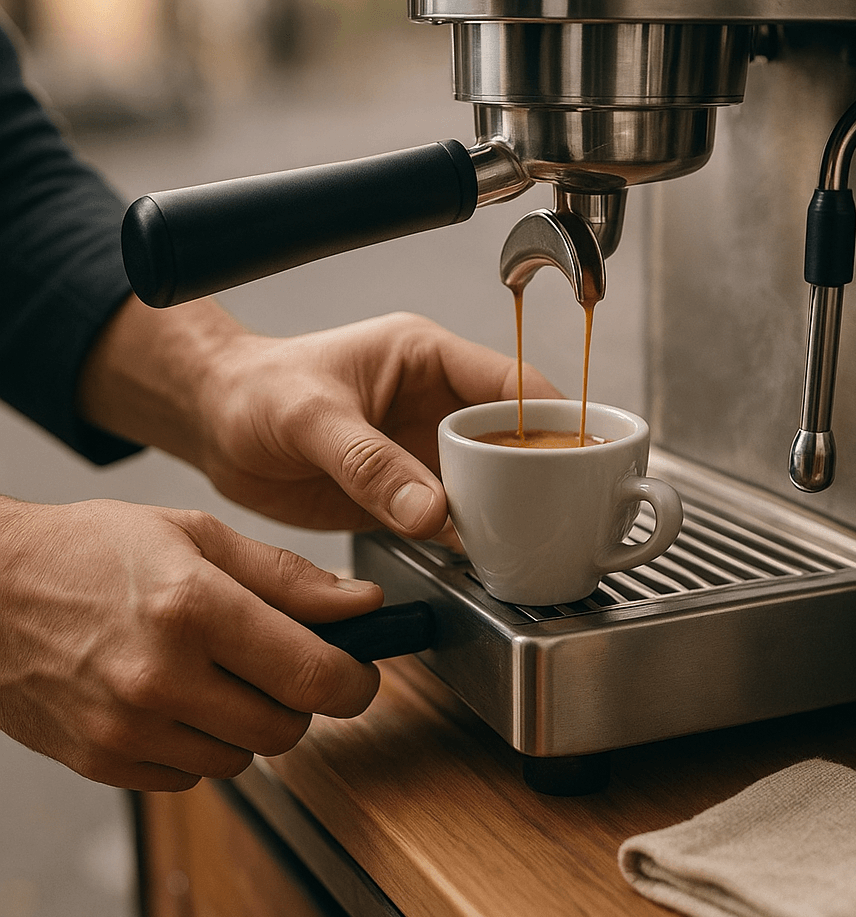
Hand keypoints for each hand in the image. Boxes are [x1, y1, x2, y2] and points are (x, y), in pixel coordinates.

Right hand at [0, 496, 381, 790]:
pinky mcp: (102, 761)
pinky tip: (178, 698)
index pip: (312, 675)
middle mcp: (162, 677)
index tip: (362, 673)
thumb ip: (288, 577)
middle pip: (286, 728)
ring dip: (250, 722)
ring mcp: (127, 728)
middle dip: (302, 700)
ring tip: (218, 672)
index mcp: (194, 608)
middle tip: (285, 663)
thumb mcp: (197, 535)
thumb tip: (361, 604)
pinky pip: (191, 776)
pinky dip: (203, 744)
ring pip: (243, 757)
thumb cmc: (91, 552)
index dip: (356, 681)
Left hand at [80, 301, 560, 537]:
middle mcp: (435, 404)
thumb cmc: (256, 391)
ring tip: (529, 541)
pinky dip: (472, 536)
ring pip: (490, 480)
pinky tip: (484, 557)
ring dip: (508, 509)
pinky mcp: (405, 491)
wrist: (217, 425)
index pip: (510, 383)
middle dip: (539, 473)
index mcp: (426, 358)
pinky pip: (453, 514)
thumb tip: (432, 508)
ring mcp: (423, 450)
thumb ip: (368, 462)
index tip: (577, 456)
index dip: (549, 418)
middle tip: (560, 513)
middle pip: (513, 437)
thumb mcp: (311, 417)